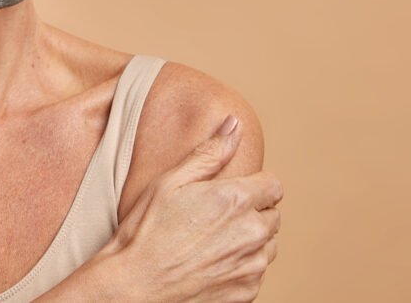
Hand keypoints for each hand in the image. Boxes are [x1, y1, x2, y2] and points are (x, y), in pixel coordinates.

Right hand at [99, 116, 282, 302]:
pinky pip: (256, 272)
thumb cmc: (146, 230)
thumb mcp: (170, 181)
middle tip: (216, 216)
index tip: (233, 191)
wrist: (135, 285)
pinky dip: (241, 266)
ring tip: (213, 239)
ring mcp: (252, 266)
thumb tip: (234, 124)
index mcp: (236, 200)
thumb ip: (209, 153)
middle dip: (252, 212)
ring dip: (250, 239)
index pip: (274, 186)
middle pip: (272, 215)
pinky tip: (212, 262)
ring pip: (267, 245)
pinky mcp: (247, 292)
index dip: (254, 185)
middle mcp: (252, 233)